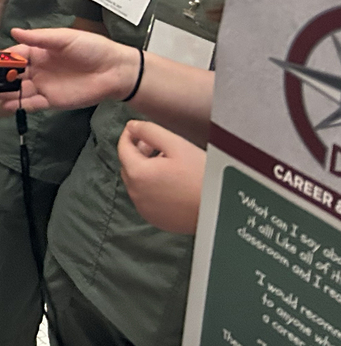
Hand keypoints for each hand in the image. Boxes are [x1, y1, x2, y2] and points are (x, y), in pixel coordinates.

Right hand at [0, 28, 140, 112]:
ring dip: (4, 92)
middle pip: (12, 74)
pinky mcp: (52, 101)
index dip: (0, 58)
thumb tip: (14, 32)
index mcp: (40, 51)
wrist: (115, 70)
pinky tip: (6, 105)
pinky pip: (31, 104)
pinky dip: (18, 105)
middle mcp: (38, 69)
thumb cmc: (92, 48)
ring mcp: (44, 85)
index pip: (14, 54)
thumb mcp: (64, 38)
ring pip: (18, 90)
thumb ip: (39, 37)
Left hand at [117, 120, 204, 234]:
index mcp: (138, 174)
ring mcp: (144, 209)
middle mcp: (136, 194)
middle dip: (138, 152)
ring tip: (168, 163)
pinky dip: (151, 187)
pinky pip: (146, 198)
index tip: (138, 129)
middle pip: (128, 165)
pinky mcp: (155, 219)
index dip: (129, 135)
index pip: (122, 148)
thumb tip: (132, 126)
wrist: (222, 210)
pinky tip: (171, 182)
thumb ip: (150, 131)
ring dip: (145, 169)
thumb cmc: (202, 177)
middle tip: (156, 145)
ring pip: (136, 182)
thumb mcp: (176, 145)